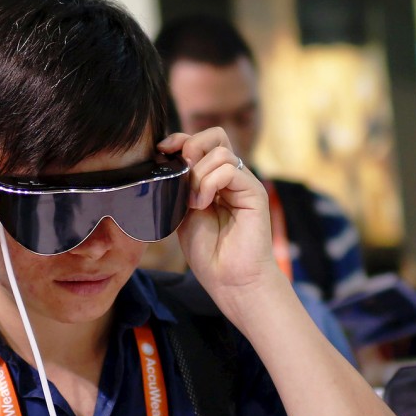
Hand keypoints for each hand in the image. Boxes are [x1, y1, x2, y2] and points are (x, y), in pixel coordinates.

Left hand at [158, 128, 281, 313]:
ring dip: (198, 174)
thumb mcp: (182, 213)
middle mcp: (231, 177)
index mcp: (214, 179)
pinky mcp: (254, 192)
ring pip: (220, 152)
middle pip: (214, 135)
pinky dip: (209, 183)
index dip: (179, 140)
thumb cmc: (208, 252)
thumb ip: (178, 187)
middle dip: (190, 147)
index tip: (161, 152)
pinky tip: (202, 204)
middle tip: (180, 175)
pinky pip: (229, 169)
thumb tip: (166, 160)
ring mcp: (244, 183)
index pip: (200, 141)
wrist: (231, 279)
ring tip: (193, 202)